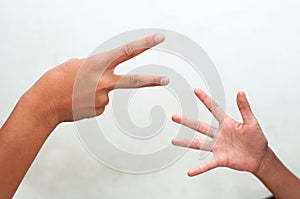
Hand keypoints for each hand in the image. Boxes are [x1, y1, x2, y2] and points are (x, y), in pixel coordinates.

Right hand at [24, 33, 168, 125]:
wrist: (43, 104)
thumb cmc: (57, 80)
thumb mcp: (76, 65)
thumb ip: (96, 68)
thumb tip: (106, 76)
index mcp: (98, 64)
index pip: (127, 51)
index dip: (145, 44)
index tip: (159, 38)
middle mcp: (104, 82)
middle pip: (134, 81)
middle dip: (151, 81)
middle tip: (166, 79)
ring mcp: (103, 98)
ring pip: (107, 92)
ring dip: (95, 90)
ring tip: (77, 92)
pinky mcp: (99, 110)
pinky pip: (100, 102)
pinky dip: (91, 100)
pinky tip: (79, 100)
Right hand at [171, 89, 267, 175]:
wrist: (260, 157)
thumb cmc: (257, 139)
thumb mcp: (252, 122)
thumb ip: (245, 108)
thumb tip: (241, 92)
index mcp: (226, 123)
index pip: (214, 109)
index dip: (205, 99)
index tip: (196, 91)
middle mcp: (219, 134)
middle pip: (199, 126)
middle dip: (186, 121)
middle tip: (174, 117)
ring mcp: (218, 147)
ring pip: (198, 144)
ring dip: (186, 142)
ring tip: (174, 141)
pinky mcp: (220, 159)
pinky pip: (208, 164)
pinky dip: (199, 168)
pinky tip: (190, 171)